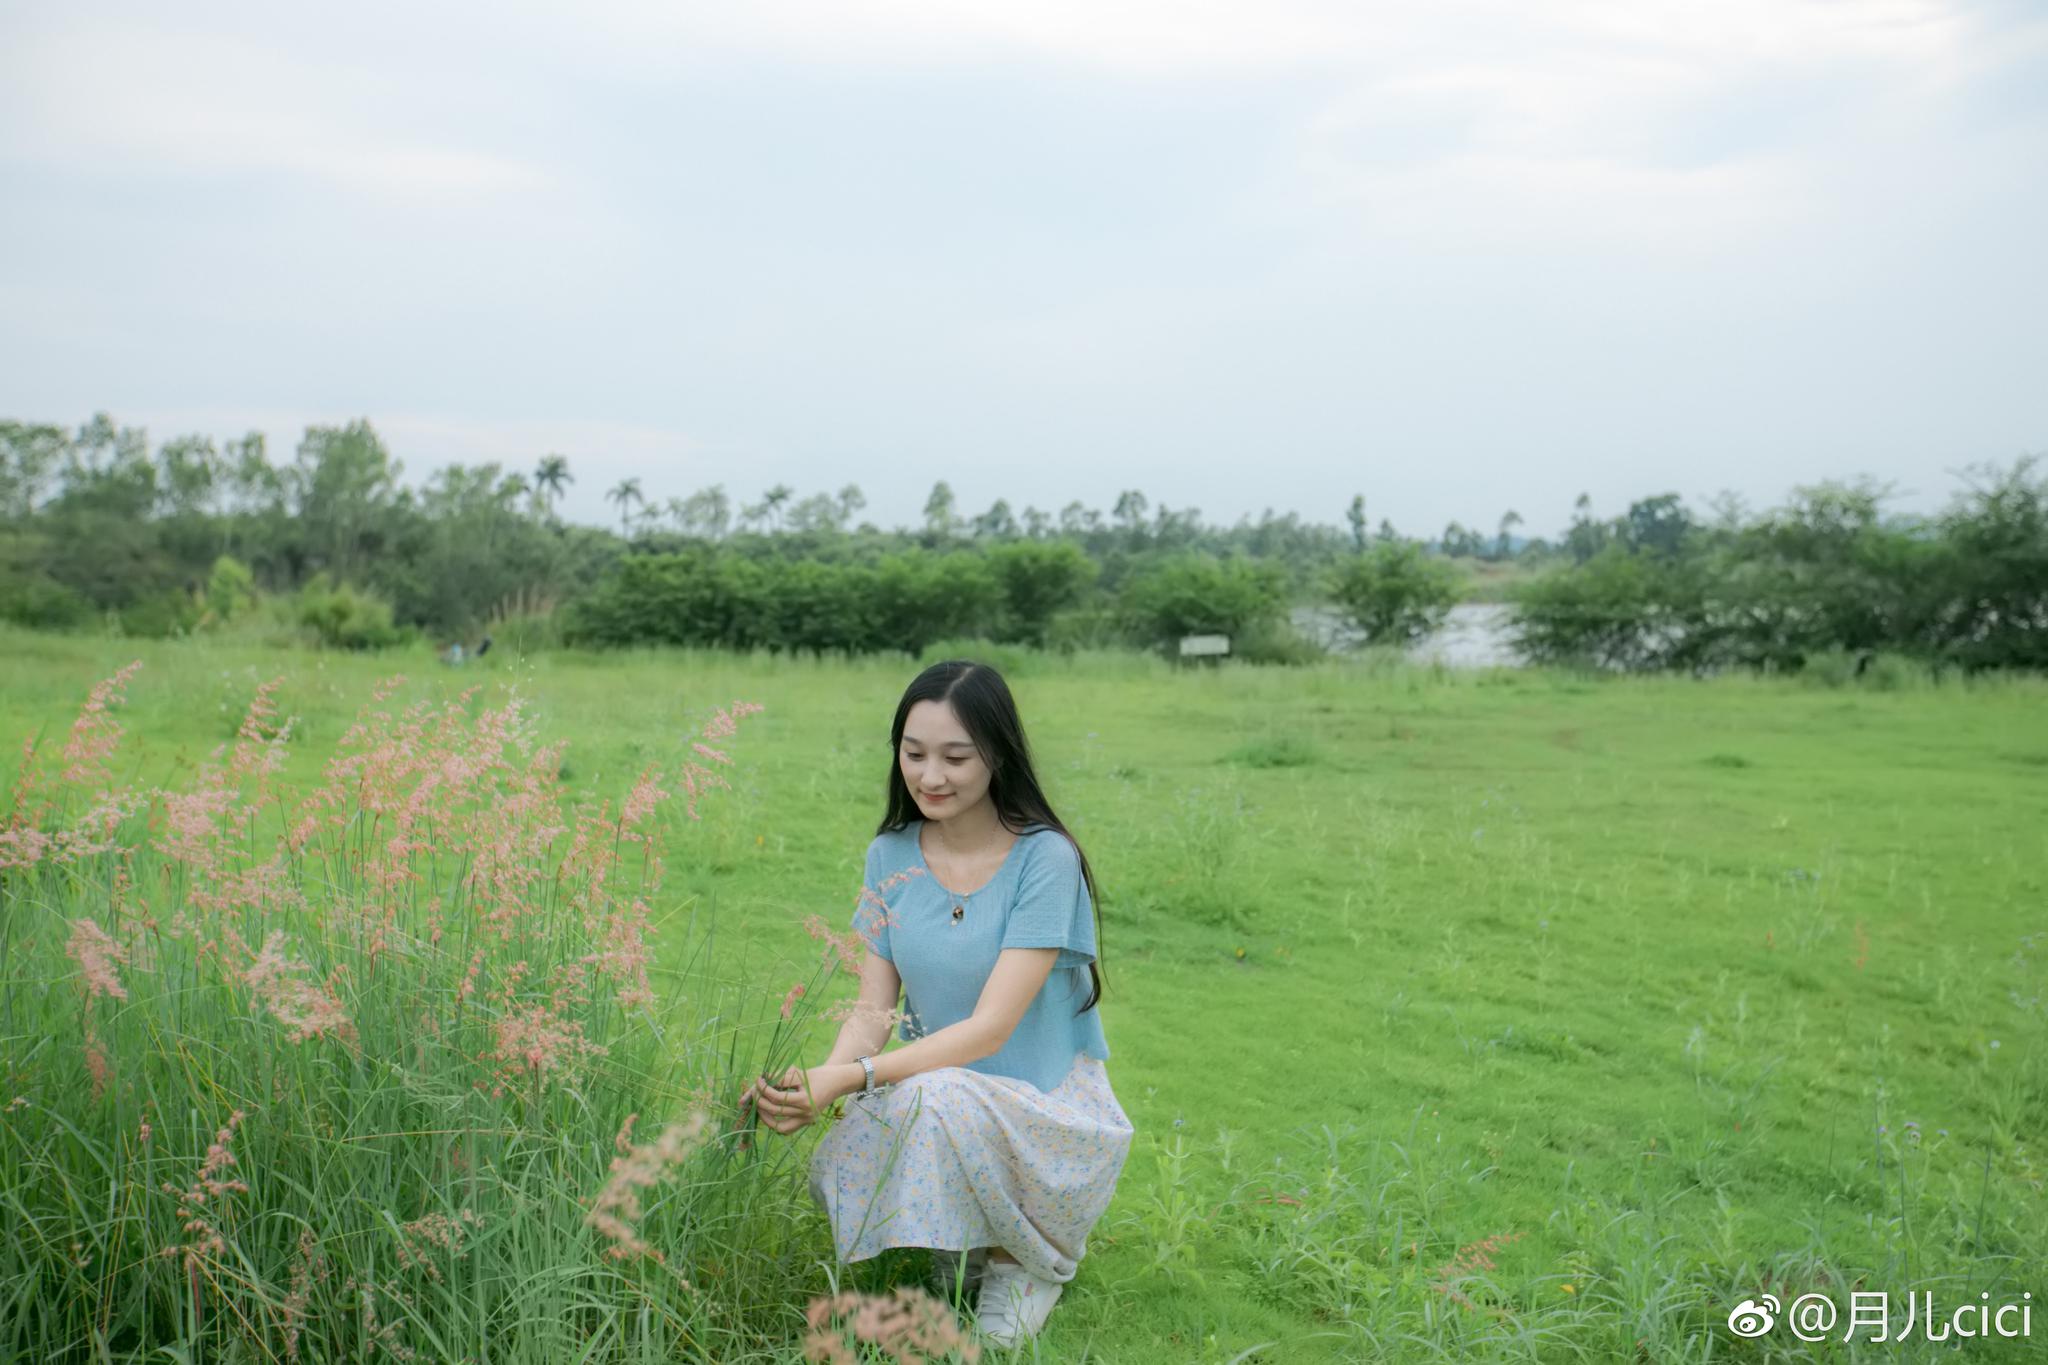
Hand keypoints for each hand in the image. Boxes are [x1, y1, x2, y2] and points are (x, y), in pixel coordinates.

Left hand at [736, 1064, 852, 1137]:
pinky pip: (787, 1129)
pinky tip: (770, 1113)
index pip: (777, 1098)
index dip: (764, 1088)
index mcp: (805, 1101)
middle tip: (755, 1091)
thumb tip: (764, 1079)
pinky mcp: (806, 1122)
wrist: (839, 1082)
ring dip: (766, 1117)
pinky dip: (776, 1124)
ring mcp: (806, 1121)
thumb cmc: (821, 1075)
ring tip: (759, 1106)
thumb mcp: (800, 1073)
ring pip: (779, 1127)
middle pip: (775, 1111)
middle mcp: (805, 1114)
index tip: (759, 1080)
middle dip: (761, 1101)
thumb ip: (782, 1078)